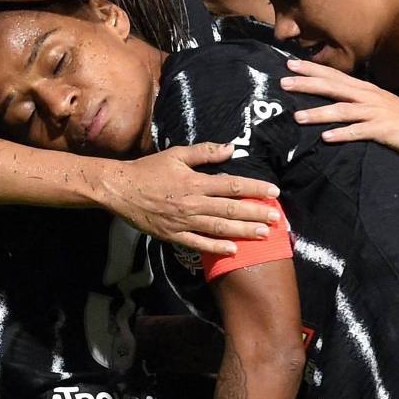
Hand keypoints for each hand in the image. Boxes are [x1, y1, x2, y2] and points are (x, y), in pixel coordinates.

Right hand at [98, 144, 279, 257]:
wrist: (120, 189)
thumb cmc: (149, 169)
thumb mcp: (176, 154)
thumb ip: (204, 151)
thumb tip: (231, 148)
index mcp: (196, 181)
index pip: (232, 185)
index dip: (255, 188)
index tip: (274, 192)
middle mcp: (193, 202)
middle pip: (231, 208)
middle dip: (256, 213)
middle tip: (277, 218)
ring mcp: (183, 221)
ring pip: (219, 227)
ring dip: (243, 230)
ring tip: (264, 234)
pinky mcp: (173, 234)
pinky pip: (198, 243)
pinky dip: (216, 247)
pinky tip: (233, 250)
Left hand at [281, 58, 398, 162]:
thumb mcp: (376, 104)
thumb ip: (355, 100)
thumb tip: (333, 99)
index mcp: (365, 89)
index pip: (334, 75)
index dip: (312, 69)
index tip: (290, 65)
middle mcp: (368, 97)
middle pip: (333, 87)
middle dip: (308, 84)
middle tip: (284, 83)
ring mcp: (375, 112)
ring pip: (342, 110)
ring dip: (319, 113)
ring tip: (298, 117)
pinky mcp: (383, 130)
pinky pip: (359, 132)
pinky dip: (342, 134)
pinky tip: (326, 138)